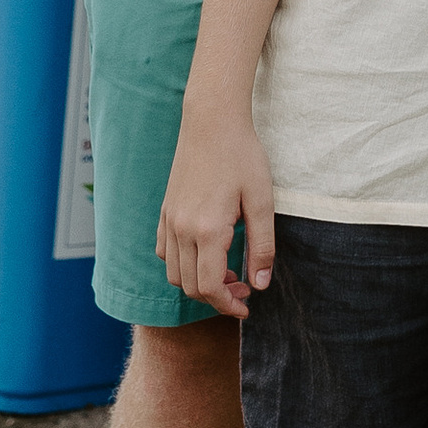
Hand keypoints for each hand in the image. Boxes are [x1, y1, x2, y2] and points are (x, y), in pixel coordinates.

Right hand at [155, 109, 275, 316]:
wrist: (212, 121)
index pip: (209, 288)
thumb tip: (261, 285)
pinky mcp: (165, 210)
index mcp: (207, 230)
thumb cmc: (242, 156)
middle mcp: (181, 229)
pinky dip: (181, 264)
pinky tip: (205, 253)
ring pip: (174, 273)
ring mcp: (169, 220)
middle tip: (244, 288)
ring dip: (198, 283)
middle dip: (217, 297)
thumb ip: (262, 246)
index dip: (228, 306)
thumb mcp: (262, 201)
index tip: (247, 307)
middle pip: (190, 287)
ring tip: (226, 272)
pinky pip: (164, 251)